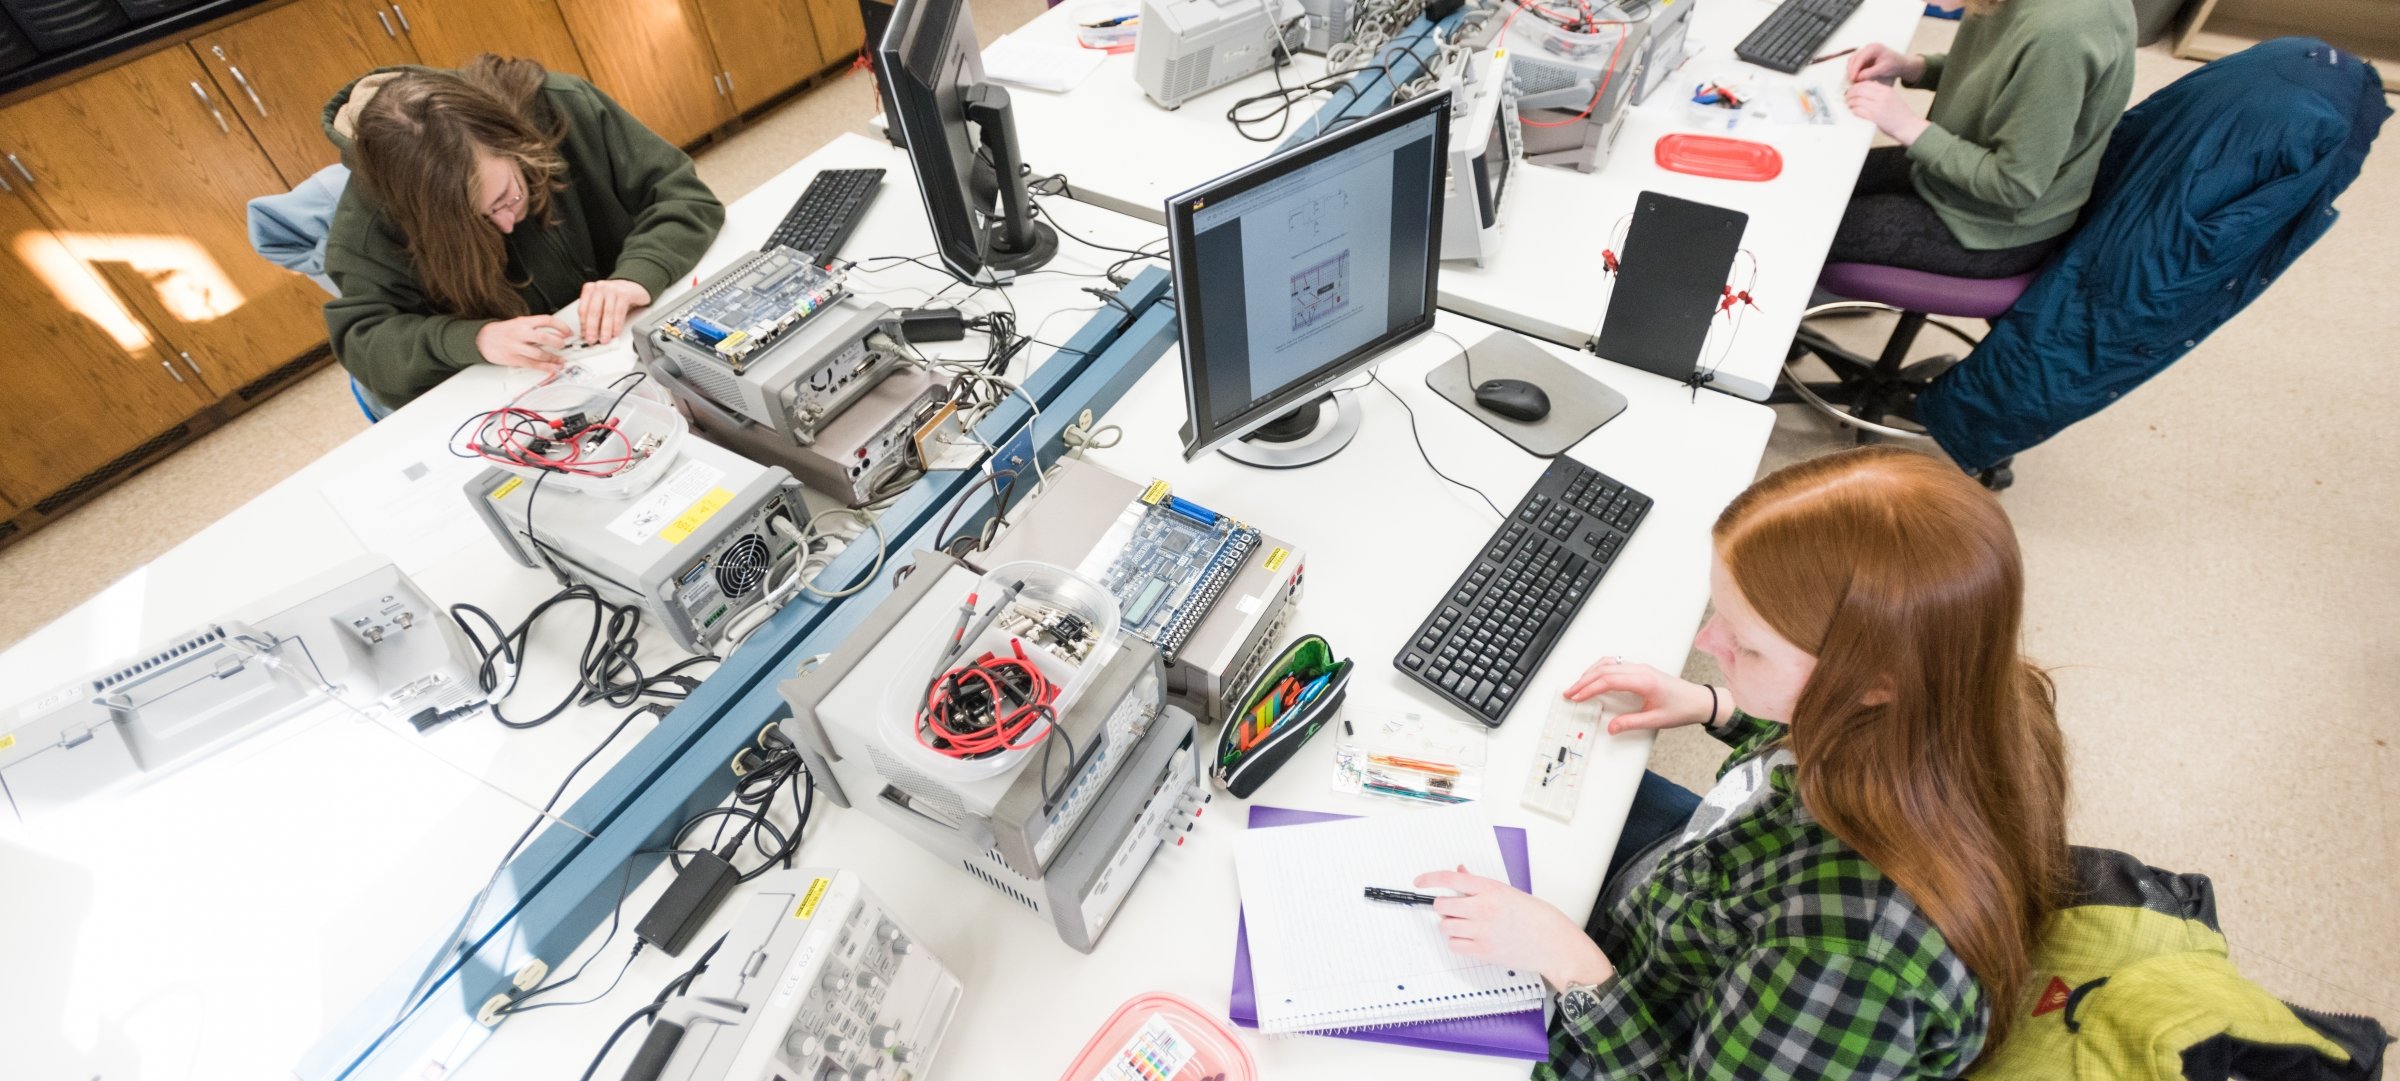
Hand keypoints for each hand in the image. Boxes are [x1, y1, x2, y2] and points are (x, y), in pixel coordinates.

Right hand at [475, 315, 571, 371]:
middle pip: (543, 338)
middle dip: (557, 342)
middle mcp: (521, 334)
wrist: (482, 339)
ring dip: (553, 358)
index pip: (546, 320)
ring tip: (561, 360)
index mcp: (523, 322)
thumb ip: (534, 327)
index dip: (560, 326)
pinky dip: (545, 368)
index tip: (568, 332)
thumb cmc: (503, 331)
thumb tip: (556, 333)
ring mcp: (517, 347)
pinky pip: (532, 365)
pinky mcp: (514, 359)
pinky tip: (552, 368)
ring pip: (539, 354)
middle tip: (564, 345)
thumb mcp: (518, 323)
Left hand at [577, 278, 651, 344]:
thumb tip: (588, 332)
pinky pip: (619, 312)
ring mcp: (612, 289)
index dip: (583, 325)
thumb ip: (594, 315)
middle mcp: (600, 287)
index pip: (583, 309)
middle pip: (594, 311)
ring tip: (605, 339)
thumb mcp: (601, 303)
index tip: (585, 335)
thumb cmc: (615, 297)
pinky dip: (617, 325)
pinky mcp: (624, 294)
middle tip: (592, 339)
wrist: (633, 288)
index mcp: (590, 289)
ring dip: (606, 329)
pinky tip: (615, 332)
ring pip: (607, 313)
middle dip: (592, 328)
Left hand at [1416, 867, 1614, 989]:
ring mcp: (1482, 931)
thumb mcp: (1509, 892)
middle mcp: (1483, 908)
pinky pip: (1454, 945)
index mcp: (1491, 889)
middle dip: (1444, 908)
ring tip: (1466, 927)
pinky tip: (1469, 939)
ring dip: (1450, 926)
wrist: (1554, 943)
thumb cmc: (1537, 917)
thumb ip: (1480, 884)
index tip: (1420, 882)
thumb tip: (1460, 871)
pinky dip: (1456, 942)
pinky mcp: (1483, 951)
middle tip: (1454, 911)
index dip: (1430, 879)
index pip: (1450, 878)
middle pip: (1442, 906)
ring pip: (1445, 927)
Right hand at [1562, 658, 1718, 734]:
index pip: (1609, 680)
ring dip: (1590, 673)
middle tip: (1569, 693)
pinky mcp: (1640, 669)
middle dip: (1583, 681)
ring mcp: (1640, 667)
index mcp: (1644, 681)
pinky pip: (1614, 664)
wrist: (1698, 700)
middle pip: (1604, 670)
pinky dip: (1599, 670)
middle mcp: (1640, 670)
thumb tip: (1610, 727)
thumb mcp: (1656, 720)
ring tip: (1577, 686)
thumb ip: (1631, 723)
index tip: (1577, 698)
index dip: (1589, 689)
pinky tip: (1593, 678)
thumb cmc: (1681, 709)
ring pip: (1608, 664)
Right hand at [1846, 43, 1923, 84]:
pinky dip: (1855, 71)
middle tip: (1851, 82)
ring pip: (1853, 61)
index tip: (1852, 79)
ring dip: (1851, 71)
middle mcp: (1868, 48)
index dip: (1854, 69)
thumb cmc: (1895, 65)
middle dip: (1851, 70)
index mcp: (1874, 48)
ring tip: (1854, 81)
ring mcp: (1866, 52)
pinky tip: (1857, 78)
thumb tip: (1858, 77)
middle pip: (1854, 58)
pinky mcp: (1865, 58)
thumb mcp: (1884, 69)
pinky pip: (1856, 64)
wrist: (1901, 64)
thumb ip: (1870, 73)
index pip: (1859, 58)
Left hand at [1846, 81, 1931, 144]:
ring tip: (1849, 104)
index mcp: (1886, 90)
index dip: (1857, 85)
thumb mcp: (1893, 97)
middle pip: (1860, 90)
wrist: (1908, 126)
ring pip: (1857, 100)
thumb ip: (1881, 92)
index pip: (1867, 83)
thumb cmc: (1901, 114)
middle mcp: (1882, 97)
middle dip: (1850, 93)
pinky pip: (1858, 111)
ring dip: (1850, 102)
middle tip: (1847, 96)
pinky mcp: (1874, 117)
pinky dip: (1854, 110)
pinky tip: (1853, 111)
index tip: (1853, 89)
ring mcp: (1877, 107)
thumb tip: (1868, 89)